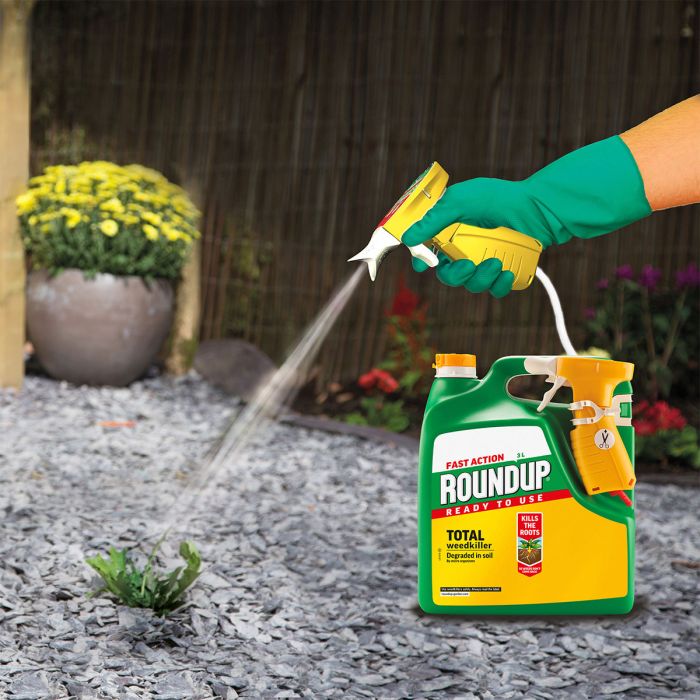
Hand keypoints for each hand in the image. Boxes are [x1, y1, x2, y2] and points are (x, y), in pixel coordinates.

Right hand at [403, 178, 550, 297]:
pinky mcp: (502, 271)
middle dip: (455, 275)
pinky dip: (499, 285)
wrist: (540, 207)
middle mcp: (464, 248)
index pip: (427, 252)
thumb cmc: (501, 198)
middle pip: (447, 275)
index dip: (422, 260)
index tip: (424, 265)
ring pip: (471, 284)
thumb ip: (433, 219)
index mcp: (449, 231)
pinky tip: (507, 273)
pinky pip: (494, 289)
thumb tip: (408, 236)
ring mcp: (483, 260)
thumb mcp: (461, 201)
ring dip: (481, 278)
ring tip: (496, 263)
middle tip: (468, 266)